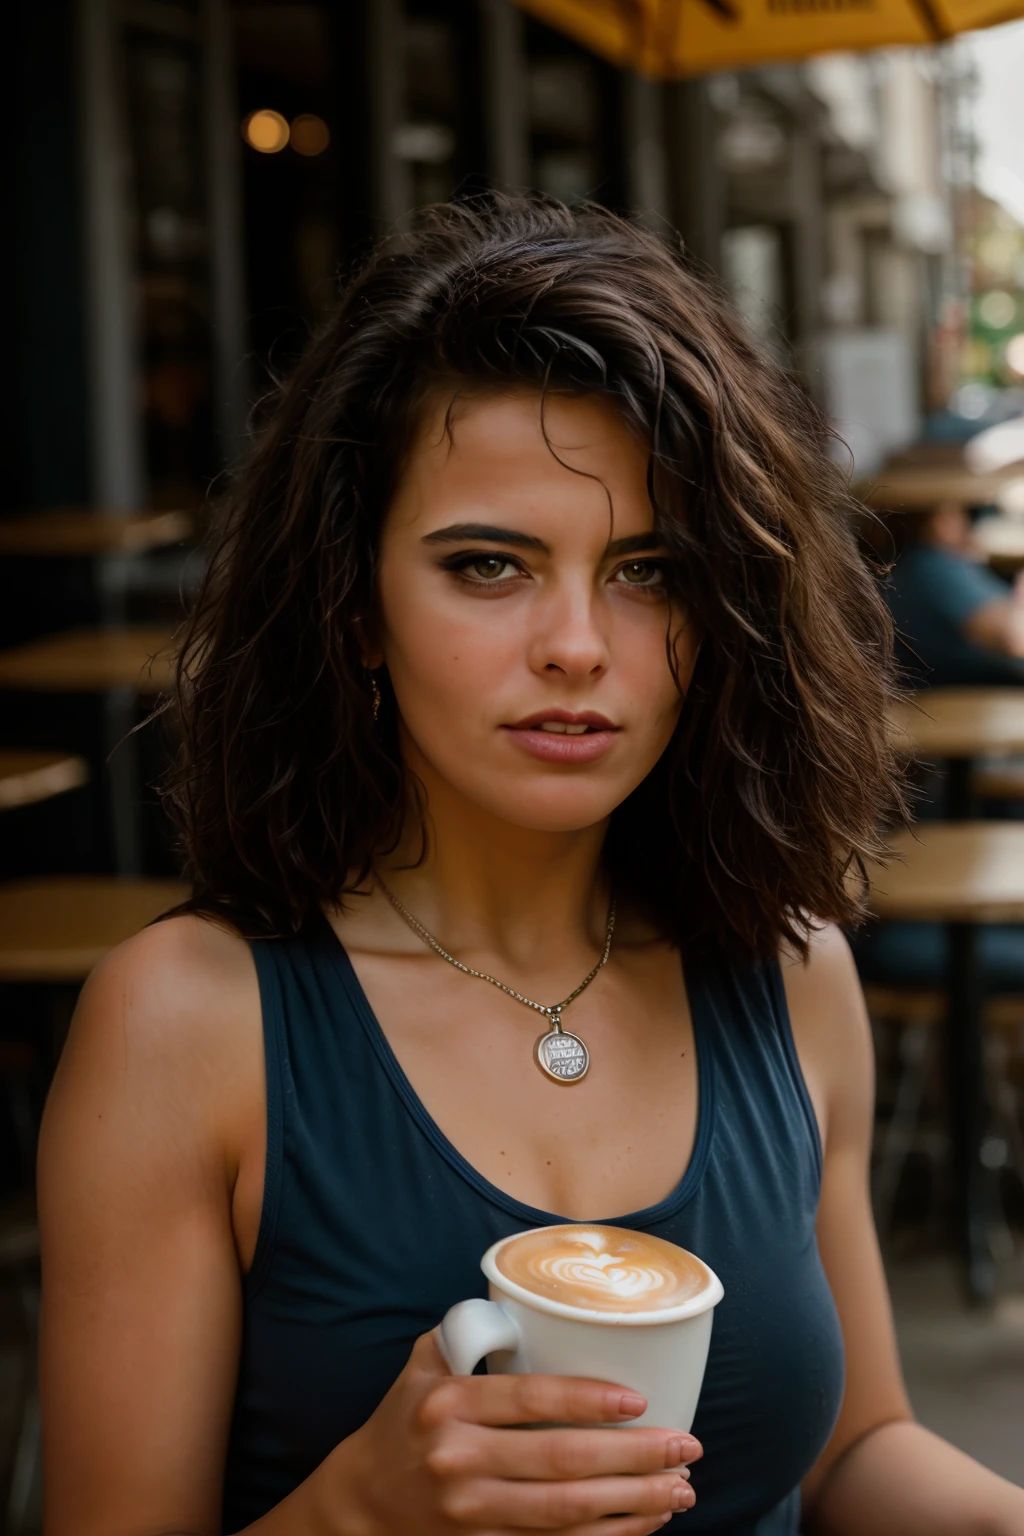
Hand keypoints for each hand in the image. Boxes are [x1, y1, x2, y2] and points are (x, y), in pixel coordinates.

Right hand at [317, 1328, 701, 1535]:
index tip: (639, 1400)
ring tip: (681, 1488)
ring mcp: (471, 1511)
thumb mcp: (423, 1363)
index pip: (529, 1400)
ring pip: (566, 1513)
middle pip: (560, 1462)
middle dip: (633, 1456)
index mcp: (449, 1403)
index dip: (587, 1401)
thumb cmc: (405, 1418)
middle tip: (686, 1446)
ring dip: (633, 1503)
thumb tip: (529, 1301)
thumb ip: (470, 1331)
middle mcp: (459, 1459)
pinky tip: (647, 1523)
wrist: (363, 1499)